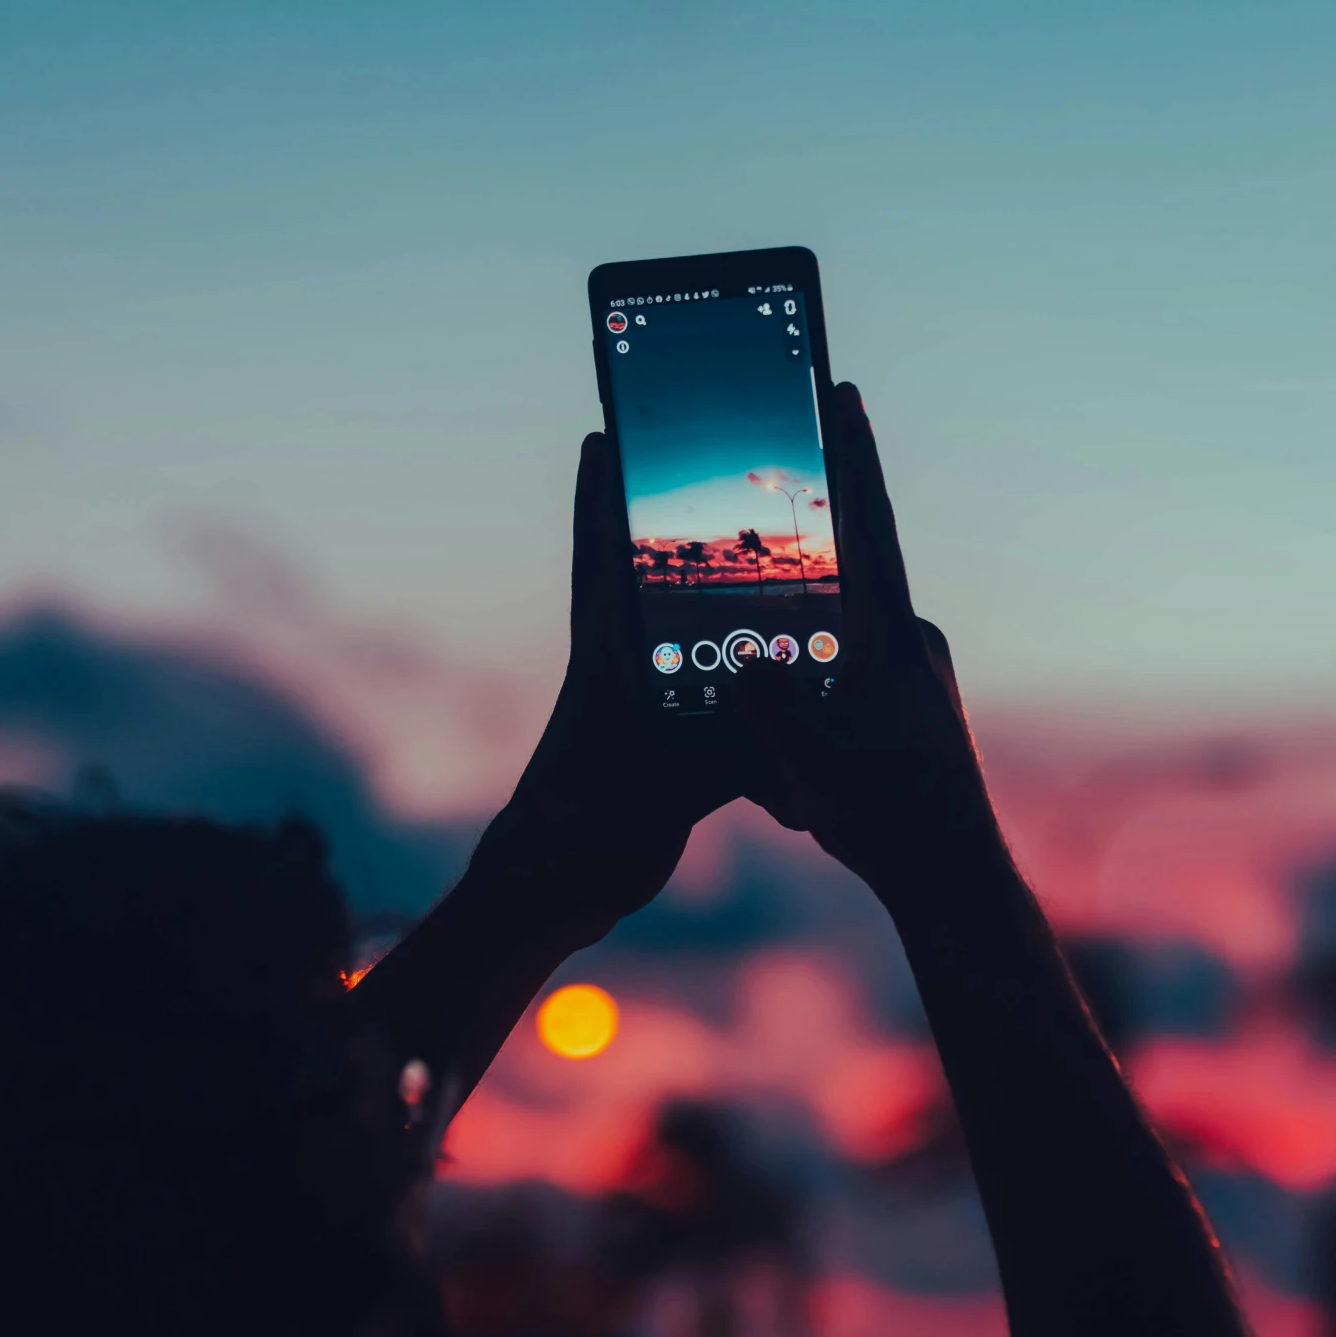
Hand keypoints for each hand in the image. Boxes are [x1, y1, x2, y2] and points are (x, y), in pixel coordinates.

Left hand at [472, 431, 739, 942]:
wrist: (550, 898)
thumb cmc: (582, 842)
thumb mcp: (660, 793)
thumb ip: (721, 755)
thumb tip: (785, 718)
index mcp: (606, 671)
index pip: (600, 567)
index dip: (601, 503)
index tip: (601, 438)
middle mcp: (619, 677)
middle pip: (647, 585)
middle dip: (670, 531)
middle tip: (708, 470)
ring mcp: (637, 711)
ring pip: (683, 639)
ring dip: (716, 606)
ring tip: (771, 563)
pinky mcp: (657, 749)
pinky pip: (705, 697)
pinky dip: (737, 682)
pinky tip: (778, 675)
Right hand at [737, 384, 1011, 902]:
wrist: (955, 880)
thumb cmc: (884, 825)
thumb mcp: (807, 769)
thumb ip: (770, 707)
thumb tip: (741, 656)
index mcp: (890, 640)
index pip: (868, 528)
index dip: (852, 456)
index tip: (844, 392)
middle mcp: (912, 641)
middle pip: (848, 574)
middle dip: (808, 557)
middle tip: (777, 512)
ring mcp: (918, 668)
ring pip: (846, 633)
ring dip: (809, 656)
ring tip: (788, 714)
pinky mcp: (916, 698)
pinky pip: (855, 669)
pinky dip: (823, 688)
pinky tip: (804, 750)